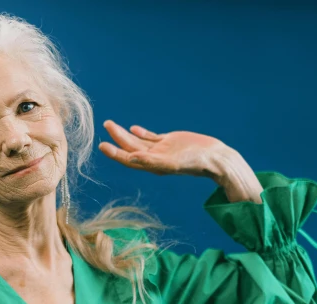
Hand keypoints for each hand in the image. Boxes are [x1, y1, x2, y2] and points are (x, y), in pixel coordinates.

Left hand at [98, 120, 263, 202]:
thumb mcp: (172, 162)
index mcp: (152, 165)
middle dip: (116, 138)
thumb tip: (130, 158)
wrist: (215, 158)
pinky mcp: (170, 141)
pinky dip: (141, 133)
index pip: (128, 159)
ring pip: (138, 140)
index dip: (114, 153)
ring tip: (111, 124)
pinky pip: (151, 137)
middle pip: (130, 147)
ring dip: (124, 133)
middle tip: (106, 125)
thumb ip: (151, 161)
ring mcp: (162, 149)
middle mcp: (154, 158)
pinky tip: (133, 128)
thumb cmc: (195, 163)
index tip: (102, 145)